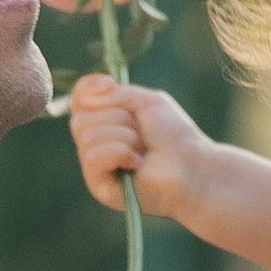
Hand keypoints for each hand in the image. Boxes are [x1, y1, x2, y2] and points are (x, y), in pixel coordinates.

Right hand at [69, 75, 221, 231]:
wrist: (193, 167)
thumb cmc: (174, 136)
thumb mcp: (146, 102)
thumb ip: (115, 95)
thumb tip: (85, 100)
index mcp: (105, 122)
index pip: (78, 100)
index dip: (87, 89)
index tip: (109, 85)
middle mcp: (95, 143)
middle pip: (81, 117)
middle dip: (118, 118)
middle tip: (142, 133)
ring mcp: (95, 166)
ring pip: (88, 135)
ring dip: (124, 136)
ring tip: (143, 150)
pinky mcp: (99, 186)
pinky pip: (93, 156)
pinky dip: (120, 152)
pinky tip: (138, 163)